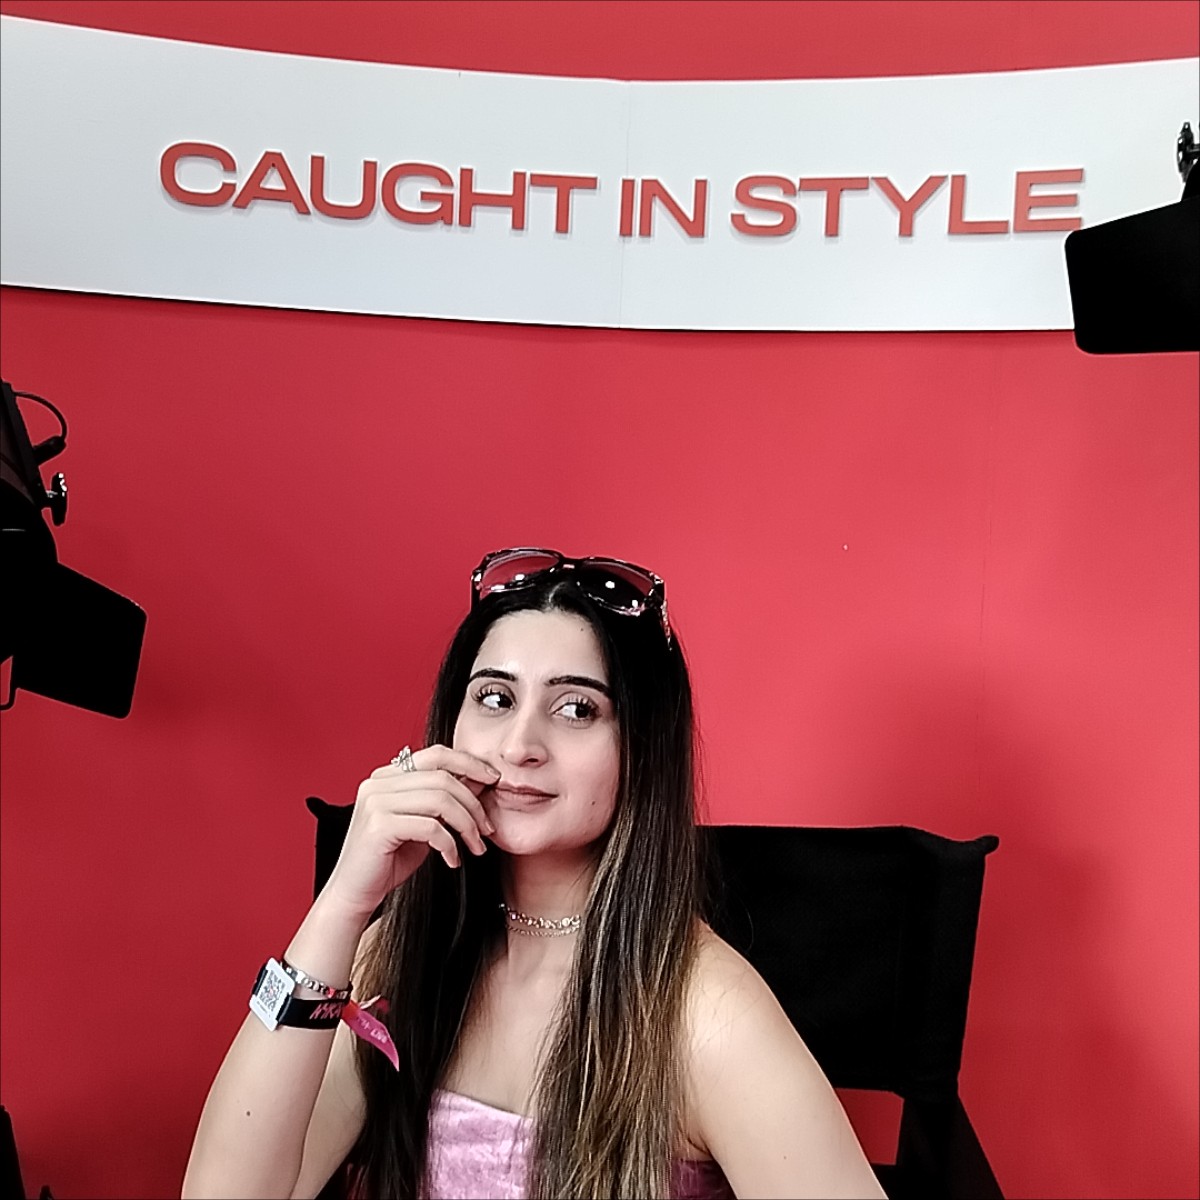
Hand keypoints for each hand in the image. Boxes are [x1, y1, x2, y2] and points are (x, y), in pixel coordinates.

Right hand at [320, 745, 498, 922]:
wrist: (355, 894)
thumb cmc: (389, 859)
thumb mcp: (424, 823)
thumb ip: (445, 800)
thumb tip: (481, 779)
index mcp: (387, 775)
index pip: (436, 755)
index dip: (469, 763)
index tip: (494, 779)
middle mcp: (378, 783)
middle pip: (443, 777)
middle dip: (473, 803)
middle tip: (487, 829)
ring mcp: (376, 802)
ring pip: (440, 800)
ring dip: (467, 825)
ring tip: (475, 846)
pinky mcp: (379, 826)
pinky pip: (430, 827)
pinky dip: (450, 844)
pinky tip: (452, 860)